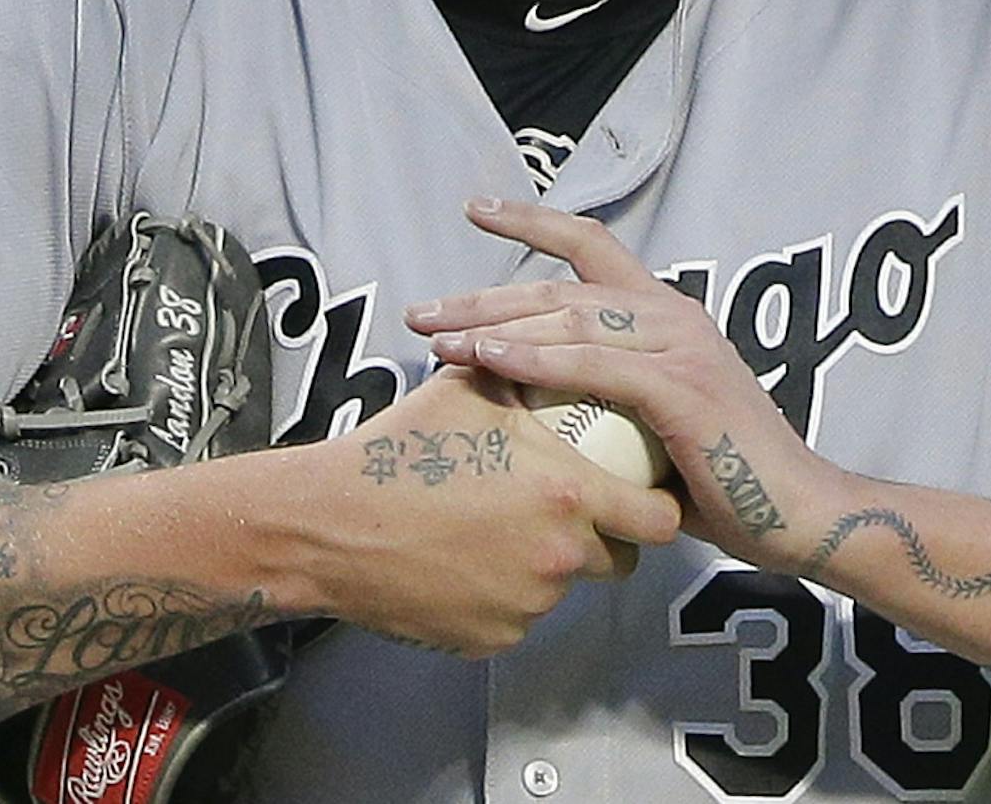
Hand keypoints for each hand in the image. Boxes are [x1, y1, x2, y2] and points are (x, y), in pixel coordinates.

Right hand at [302, 364, 679, 656]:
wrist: (331, 522)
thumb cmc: (399, 451)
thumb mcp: (471, 388)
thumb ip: (527, 372)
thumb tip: (552, 349)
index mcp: (569, 493)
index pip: (659, 519)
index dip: (659, 508)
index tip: (647, 496)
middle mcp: (559, 557)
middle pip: (619, 562)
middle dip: (606, 540)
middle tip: (567, 514)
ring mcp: (527, 606)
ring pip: (563, 589)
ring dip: (547, 565)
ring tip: (498, 530)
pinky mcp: (491, 640)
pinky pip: (517, 617)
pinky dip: (503, 595)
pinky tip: (465, 561)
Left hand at [405, 198, 843, 572]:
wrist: (803, 516)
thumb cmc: (729, 482)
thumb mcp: (656, 428)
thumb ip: (609, 405)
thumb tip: (540, 416)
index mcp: (668, 317)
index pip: (592, 249)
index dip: (533, 223)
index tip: (475, 209)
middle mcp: (674, 316)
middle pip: (562, 286)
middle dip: (484, 294)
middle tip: (421, 311)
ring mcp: (681, 347)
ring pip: (570, 319)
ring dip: (494, 325)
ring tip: (434, 337)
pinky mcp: (682, 387)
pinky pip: (593, 364)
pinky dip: (534, 358)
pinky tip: (486, 358)